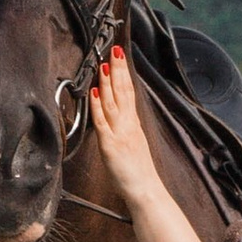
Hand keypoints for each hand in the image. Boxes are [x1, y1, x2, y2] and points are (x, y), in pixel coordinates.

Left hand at [88, 46, 160, 202]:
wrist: (146, 191)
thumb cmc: (138, 174)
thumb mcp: (134, 146)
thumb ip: (125, 130)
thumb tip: (117, 118)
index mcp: (133, 125)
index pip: (128, 93)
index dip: (124, 74)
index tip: (120, 58)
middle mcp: (128, 125)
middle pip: (123, 92)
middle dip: (118, 69)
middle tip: (115, 50)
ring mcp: (120, 134)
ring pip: (113, 102)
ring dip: (108, 82)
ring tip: (104, 64)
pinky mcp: (110, 145)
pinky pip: (102, 123)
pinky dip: (98, 107)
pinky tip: (94, 93)